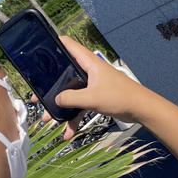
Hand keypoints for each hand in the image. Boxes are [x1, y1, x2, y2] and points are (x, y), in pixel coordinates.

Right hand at [33, 36, 151, 139]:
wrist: (141, 109)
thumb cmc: (119, 96)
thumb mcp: (92, 98)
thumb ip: (71, 98)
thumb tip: (56, 100)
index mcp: (88, 63)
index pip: (69, 45)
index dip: (54, 44)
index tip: (39, 50)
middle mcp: (89, 71)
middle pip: (64, 75)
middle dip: (50, 87)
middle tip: (36, 96)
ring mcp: (92, 85)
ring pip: (71, 94)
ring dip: (60, 107)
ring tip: (46, 119)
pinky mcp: (97, 97)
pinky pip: (80, 107)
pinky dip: (74, 118)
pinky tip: (68, 133)